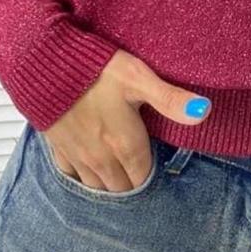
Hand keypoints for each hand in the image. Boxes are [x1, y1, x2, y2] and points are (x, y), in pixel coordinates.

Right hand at [40, 49, 211, 191]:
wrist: (46, 64)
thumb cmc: (96, 69)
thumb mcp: (138, 77)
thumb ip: (170, 98)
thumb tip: (204, 111)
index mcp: (126, 145)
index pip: (143, 177)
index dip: (151, 173)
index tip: (156, 162)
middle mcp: (102, 158)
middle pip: (121, 187)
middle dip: (131, 182)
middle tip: (139, 166)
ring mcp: (77, 156)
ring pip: (97, 186)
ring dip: (109, 183)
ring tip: (118, 171)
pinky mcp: (58, 148)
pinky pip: (72, 176)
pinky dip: (83, 176)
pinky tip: (88, 166)